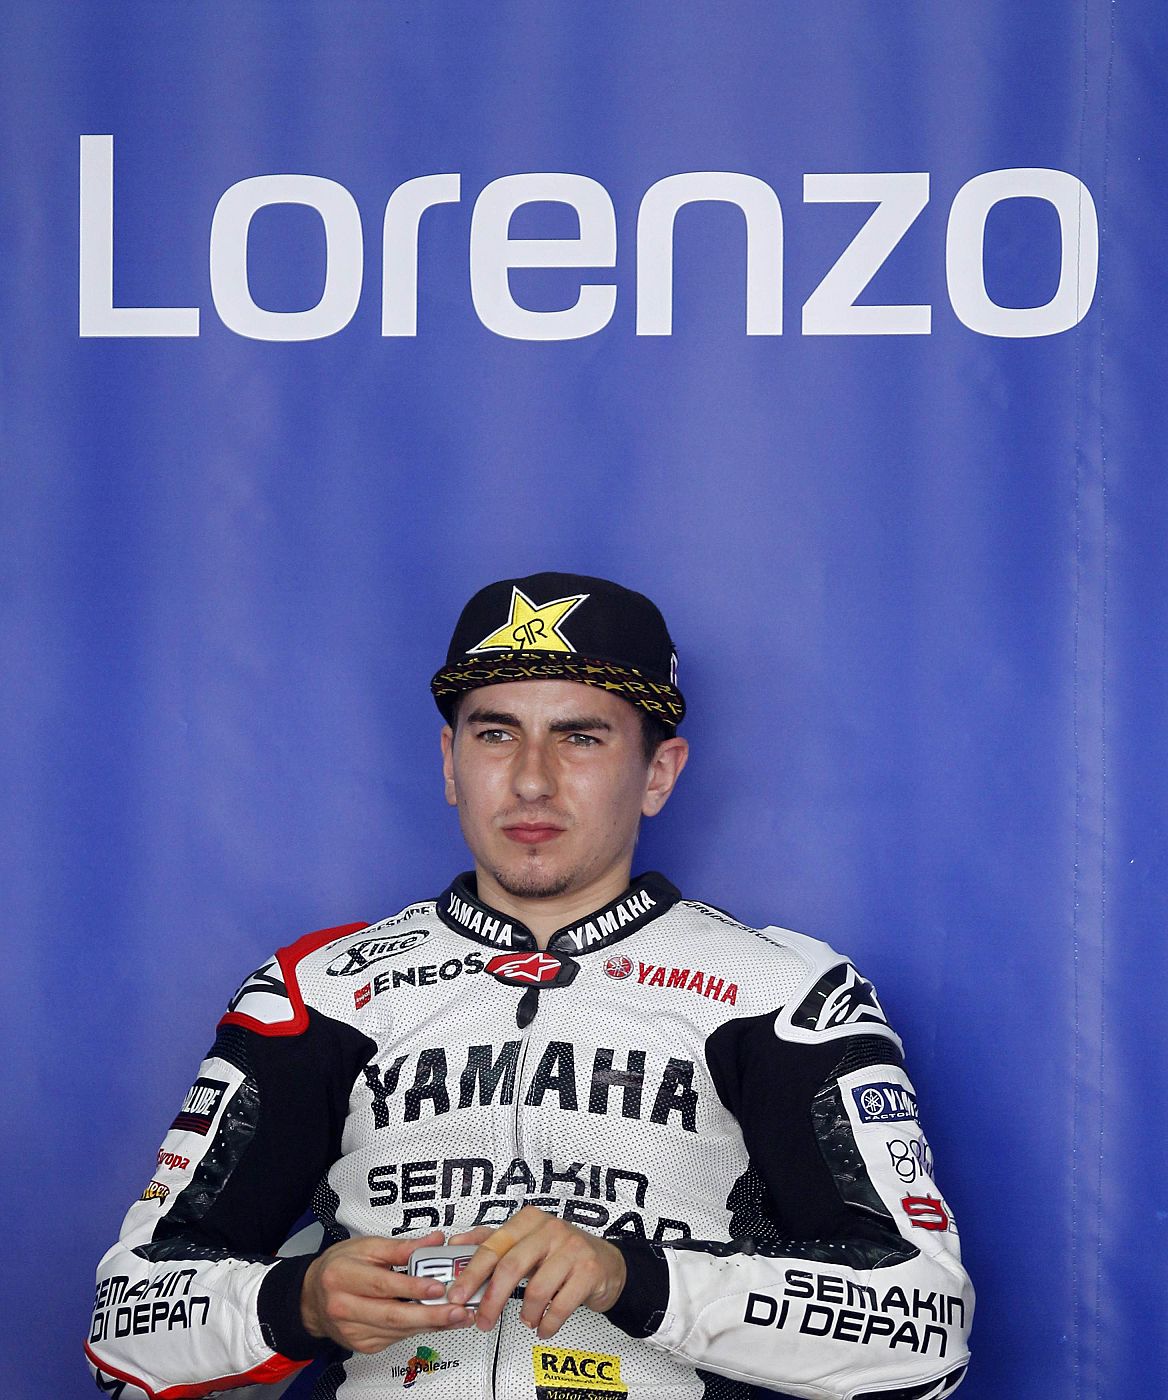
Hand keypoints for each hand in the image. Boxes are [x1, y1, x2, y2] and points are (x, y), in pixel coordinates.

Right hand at [301, 1231, 473, 1353]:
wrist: (312, 1296)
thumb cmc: (339, 1267)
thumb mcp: (366, 1247)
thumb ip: (401, 1247)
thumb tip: (433, 1241)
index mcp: (342, 1277)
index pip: (382, 1284)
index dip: (412, 1287)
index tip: (438, 1286)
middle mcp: (344, 1307)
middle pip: (392, 1315)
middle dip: (429, 1315)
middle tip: (457, 1311)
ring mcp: (353, 1331)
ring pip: (397, 1330)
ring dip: (431, 1325)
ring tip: (457, 1317)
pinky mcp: (362, 1344)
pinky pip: (395, 1337)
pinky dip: (419, 1329)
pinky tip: (437, 1322)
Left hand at [446, 1207, 626, 1339]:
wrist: (607, 1263)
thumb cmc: (561, 1253)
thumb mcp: (527, 1241)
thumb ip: (493, 1242)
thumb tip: (457, 1245)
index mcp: (529, 1220)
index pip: (493, 1245)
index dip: (471, 1272)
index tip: (457, 1294)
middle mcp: (550, 1229)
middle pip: (510, 1266)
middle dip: (491, 1300)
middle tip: (482, 1321)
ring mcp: (572, 1249)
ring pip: (536, 1289)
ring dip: (526, 1314)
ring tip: (526, 1321)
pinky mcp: (589, 1271)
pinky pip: (560, 1305)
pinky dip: (547, 1323)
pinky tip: (544, 1327)